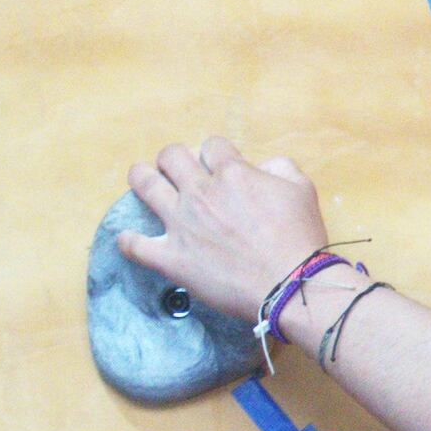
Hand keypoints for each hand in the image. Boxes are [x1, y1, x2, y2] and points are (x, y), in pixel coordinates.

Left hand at [118, 138, 331, 335]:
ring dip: (141, 177)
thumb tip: (262, 165)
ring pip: (145, 185)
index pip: (212, 146)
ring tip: (142, 179)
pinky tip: (128, 238)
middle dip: (173, 158)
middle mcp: (200, 193)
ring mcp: (181, 224)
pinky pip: (135, 245)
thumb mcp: (302, 190)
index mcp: (232, 174)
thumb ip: (281, 167)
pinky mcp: (171, 258)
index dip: (214, 153)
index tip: (217, 165)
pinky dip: (128, 240)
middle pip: (171, 156)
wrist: (290, 284)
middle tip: (178, 172)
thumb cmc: (299, 239)